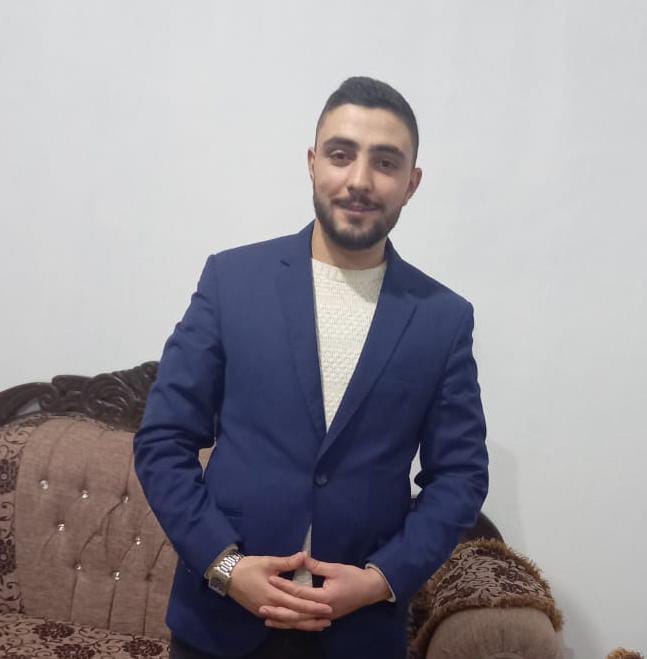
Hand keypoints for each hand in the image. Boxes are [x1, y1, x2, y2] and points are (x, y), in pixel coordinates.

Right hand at [227, 551, 332, 630]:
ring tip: (319, 624)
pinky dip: (292, 623)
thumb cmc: (249, 566)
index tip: (327, 607)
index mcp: (273, 593)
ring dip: (304, 624)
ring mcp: (264, 612)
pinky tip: (300, 623)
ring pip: (287, 622)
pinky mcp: (261, 613)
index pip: (297, 603)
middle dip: (312, 619)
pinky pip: (280, 621)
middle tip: (328, 618)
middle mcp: (270, 606)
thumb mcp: (269, 562)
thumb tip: (305, 555)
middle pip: (294, 617)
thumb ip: (288, 562)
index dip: (313, 606)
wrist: (228, 576)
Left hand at [261, 554, 390, 627]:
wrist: (370, 590)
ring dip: (284, 621)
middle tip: (261, 607)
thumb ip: (316, 565)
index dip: (284, 585)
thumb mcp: (335, 568)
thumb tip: (301, 557)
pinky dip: (295, 623)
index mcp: (325, 597)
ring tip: (268, 619)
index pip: (300, 592)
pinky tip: (285, 623)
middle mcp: (323, 610)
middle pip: (296, 613)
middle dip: (278, 610)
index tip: (271, 579)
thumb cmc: (353, 577)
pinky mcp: (326, 617)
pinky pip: (307, 623)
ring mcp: (325, 616)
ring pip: (300, 622)